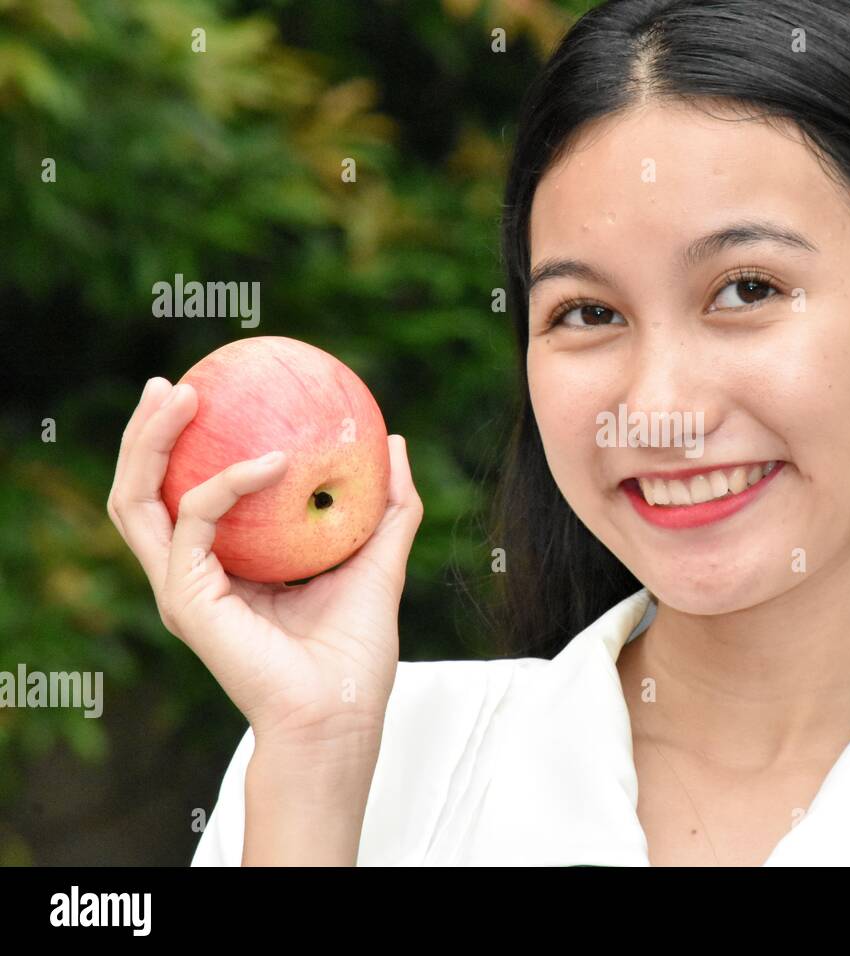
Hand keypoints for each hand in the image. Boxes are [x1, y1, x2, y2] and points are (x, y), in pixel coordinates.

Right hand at [106, 377, 422, 749]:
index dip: (186, 446)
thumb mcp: (379, 562)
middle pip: (144, 492)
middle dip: (147, 432)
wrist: (343, 711)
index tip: (212, 392)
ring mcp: (182, 587)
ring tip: (180, 394)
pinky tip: (270, 460)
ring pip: (136, 502)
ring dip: (151, 442)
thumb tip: (395, 444)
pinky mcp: (187, 600)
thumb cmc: (357, 651)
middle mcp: (193, 574)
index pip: (185, 495)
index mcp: (226, 567)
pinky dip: (225, 484)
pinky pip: (194, 522)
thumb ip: (388, 507)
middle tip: (175, 383)